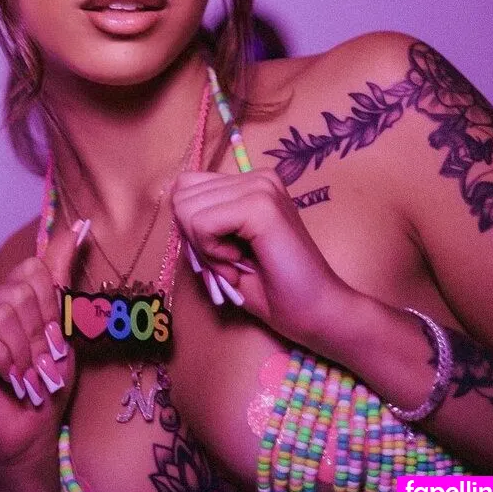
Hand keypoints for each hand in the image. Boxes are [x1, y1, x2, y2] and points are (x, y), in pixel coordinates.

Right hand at [0, 223, 83, 470]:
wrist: (34, 429)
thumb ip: (62, 272)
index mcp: (5, 292)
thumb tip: (76, 227)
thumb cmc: (48, 378)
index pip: (33, 270)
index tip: (53, 339)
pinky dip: (2, 360)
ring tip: (26, 374)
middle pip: (19, 292)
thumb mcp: (63, 320)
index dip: (51, 308)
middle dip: (38, 335)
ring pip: (0, 313)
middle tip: (39, 363)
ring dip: (23, 352)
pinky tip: (7, 378)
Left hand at [172, 168, 351, 348]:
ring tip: (238, 264)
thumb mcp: (222, 249)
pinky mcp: (262, 206)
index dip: (191, 227)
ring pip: (187, 209)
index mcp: (249, 183)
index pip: (186, 187)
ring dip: (205, 248)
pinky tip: (240, 264)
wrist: (318, 314)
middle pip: (182, 196)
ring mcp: (261, 187)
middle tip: (231, 262)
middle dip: (195, 238)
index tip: (222, 254)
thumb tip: (174, 207)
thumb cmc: (272, 290)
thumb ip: (200, 224)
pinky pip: (202, 223)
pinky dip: (212, 253)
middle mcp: (256, 177)